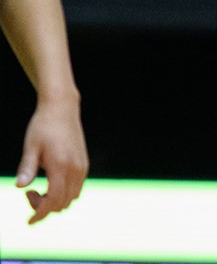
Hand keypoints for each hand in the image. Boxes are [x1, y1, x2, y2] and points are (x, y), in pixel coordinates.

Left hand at [17, 99, 88, 223]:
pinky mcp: (84, 163)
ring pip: (72, 197)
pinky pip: (77, 188)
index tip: (29, 221)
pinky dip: (64, 193)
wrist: (62, 108)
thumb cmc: (43, 126)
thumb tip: (20, 186)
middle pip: (63, 202)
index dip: (40, 213)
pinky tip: (50, 183)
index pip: (54, 199)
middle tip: (29, 193)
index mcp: (61, 165)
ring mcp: (82, 166)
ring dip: (55, 201)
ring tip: (39, 188)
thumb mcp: (31, 146)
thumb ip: (27, 167)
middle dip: (45, 207)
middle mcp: (76, 168)